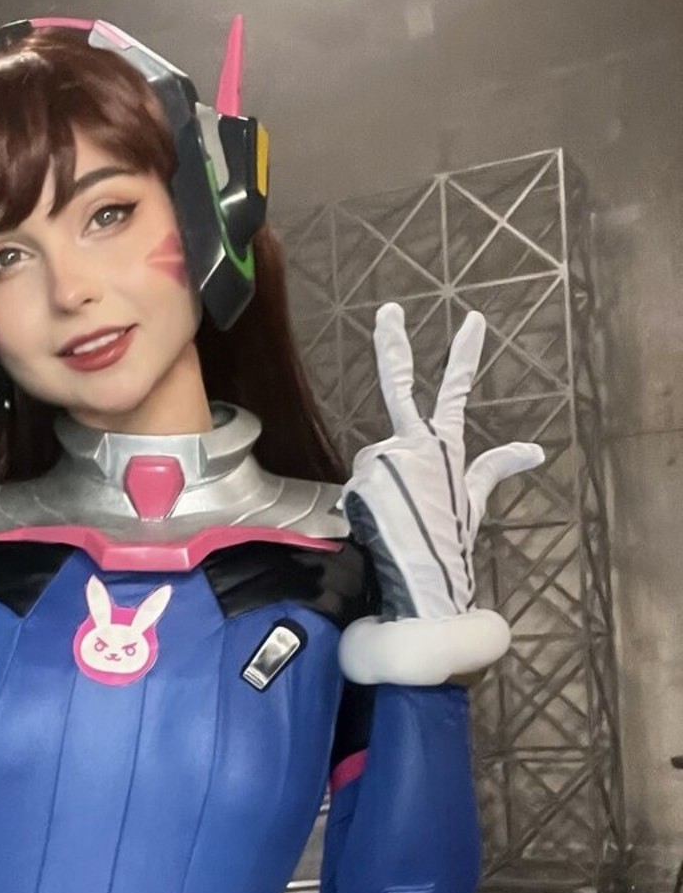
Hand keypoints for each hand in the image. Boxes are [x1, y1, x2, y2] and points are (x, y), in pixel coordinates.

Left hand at [343, 302, 542, 619]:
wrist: (422, 581)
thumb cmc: (450, 543)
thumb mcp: (474, 501)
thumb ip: (494, 468)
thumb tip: (537, 450)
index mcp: (444, 447)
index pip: (454, 392)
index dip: (464, 355)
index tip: (474, 320)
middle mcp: (411, 444)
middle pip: (398, 386)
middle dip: (393, 344)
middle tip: (389, 311)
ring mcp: (382, 459)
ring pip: (372, 461)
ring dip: (377, 484)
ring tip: (394, 519)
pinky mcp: (358, 480)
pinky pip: (355, 487)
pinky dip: (361, 503)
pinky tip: (377, 525)